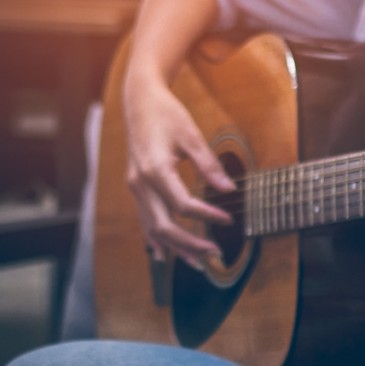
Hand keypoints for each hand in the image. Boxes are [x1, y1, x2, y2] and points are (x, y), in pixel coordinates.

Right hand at [124, 80, 234, 268]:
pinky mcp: (136, 188)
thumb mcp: (191, 135)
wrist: (140, 102)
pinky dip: (155, 239)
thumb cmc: (167, 115)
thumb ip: (208, 164)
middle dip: (190, 243)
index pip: (183, 205)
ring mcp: (135, 188)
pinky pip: (144, 221)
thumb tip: (228, 189)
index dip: (207, 215)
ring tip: (197, 263)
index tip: (229, 219)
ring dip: (175, 248)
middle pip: (164, 226)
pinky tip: (165, 254)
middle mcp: (140, 184)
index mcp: (155, 170)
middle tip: (215, 253)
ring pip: (152, 228)